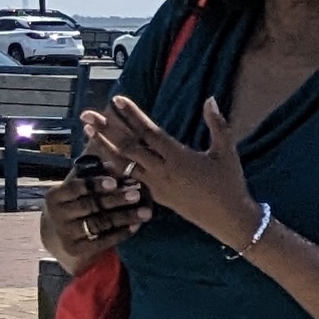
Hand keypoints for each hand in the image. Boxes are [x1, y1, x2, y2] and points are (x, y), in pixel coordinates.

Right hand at [39, 165, 148, 272]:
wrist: (58, 236)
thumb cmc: (73, 204)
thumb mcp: (77, 188)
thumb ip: (92, 176)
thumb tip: (114, 164)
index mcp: (55, 196)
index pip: (74, 187)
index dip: (94, 184)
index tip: (114, 182)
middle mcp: (57, 215)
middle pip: (90, 205)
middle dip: (115, 199)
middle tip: (136, 194)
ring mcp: (66, 234)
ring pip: (99, 224)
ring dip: (124, 217)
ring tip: (145, 212)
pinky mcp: (77, 249)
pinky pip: (102, 241)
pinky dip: (121, 233)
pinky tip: (136, 226)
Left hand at [84, 96, 251, 243]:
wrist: (229, 219)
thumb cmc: (230, 184)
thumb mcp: (227, 152)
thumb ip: (217, 124)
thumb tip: (210, 98)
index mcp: (179, 158)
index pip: (150, 133)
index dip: (132, 115)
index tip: (117, 100)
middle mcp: (162, 171)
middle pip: (129, 147)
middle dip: (107, 128)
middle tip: (88, 113)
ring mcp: (156, 185)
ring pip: (124, 163)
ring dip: (104, 146)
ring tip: (88, 131)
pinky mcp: (156, 196)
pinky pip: (131, 178)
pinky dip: (116, 166)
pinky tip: (104, 156)